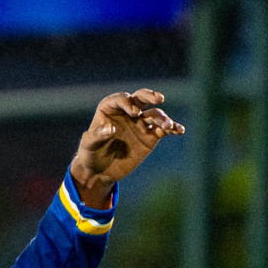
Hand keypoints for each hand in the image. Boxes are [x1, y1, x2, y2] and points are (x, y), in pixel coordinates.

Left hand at [68, 89, 184, 207]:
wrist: (98, 171)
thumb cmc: (90, 154)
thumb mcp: (88, 145)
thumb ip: (97, 135)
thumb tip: (110, 128)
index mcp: (110, 109)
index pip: (121, 99)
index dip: (128, 103)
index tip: (134, 113)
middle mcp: (127, 113)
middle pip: (141, 98)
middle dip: (150, 96)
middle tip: (159, 99)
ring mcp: (140, 123)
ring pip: (155, 114)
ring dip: (163, 118)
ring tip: (167, 126)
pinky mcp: (150, 136)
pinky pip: (164, 129)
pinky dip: (173, 128)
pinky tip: (179, 130)